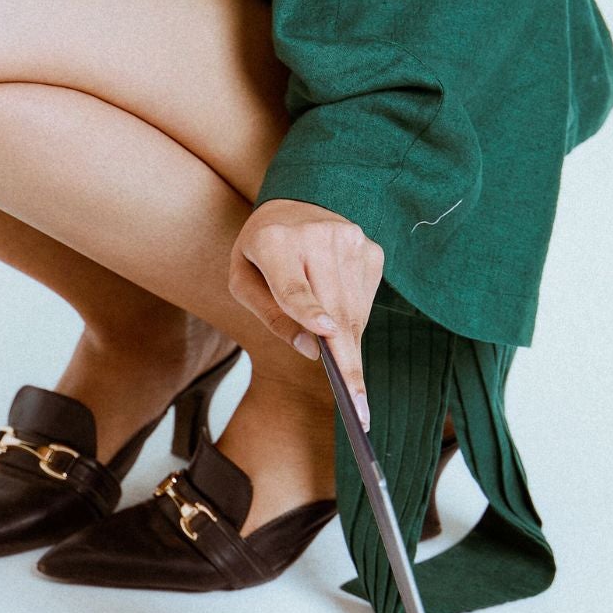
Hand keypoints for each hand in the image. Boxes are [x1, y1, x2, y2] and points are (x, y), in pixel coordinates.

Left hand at [227, 198, 383, 428]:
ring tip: (340, 363)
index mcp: (273, 241)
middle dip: (345, 359)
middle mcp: (314, 235)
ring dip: (348, 342)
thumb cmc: (260, 252)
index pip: (293, 285)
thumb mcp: (244, 280)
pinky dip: (355, 318)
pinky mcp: (369, 248)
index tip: (327, 334)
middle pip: (332, 308)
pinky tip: (338, 311)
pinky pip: (367, 299)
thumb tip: (310, 349)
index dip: (309, 311)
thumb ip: (269, 315)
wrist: (290, 206)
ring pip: (354, 309)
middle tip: (358, 406)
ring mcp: (347, 238)